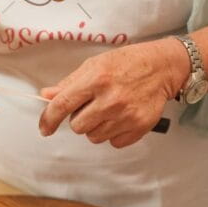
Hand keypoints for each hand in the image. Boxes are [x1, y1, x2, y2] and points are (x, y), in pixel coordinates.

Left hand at [38, 39, 188, 147]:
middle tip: (93, 105)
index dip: (48, 119)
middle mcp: (111, 99)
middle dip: (80, 118)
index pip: (63, 105)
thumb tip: (47, 96)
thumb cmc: (127, 63)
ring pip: (94, 137)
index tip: (44, 128)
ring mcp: (126, 115)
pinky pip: (113, 143)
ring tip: (109, 110)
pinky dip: (113, 133)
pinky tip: (121, 117)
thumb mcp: (95, 65)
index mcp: (96, 79)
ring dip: (96, 127)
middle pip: (77, 126)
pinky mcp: (139, 127)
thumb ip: (70, 83)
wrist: (162, 67)